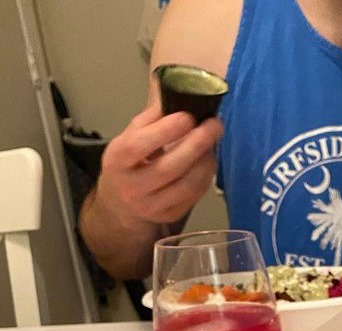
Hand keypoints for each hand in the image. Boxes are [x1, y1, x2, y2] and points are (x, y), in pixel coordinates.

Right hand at [96, 103, 223, 226]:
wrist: (120, 203)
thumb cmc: (129, 162)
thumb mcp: (130, 136)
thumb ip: (152, 118)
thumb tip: (177, 92)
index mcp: (117, 161)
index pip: (140, 145)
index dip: (166, 130)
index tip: (189, 116)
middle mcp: (132, 187)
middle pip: (170, 168)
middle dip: (196, 144)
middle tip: (215, 125)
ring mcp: (151, 206)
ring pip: (186, 185)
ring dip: (206, 161)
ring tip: (213, 142)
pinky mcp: (169, 216)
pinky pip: (193, 196)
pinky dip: (205, 176)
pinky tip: (208, 160)